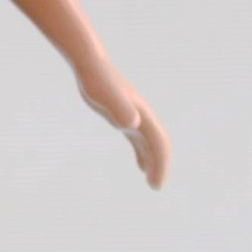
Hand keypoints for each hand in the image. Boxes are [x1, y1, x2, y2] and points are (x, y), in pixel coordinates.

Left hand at [75, 56, 169, 188]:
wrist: (90, 64)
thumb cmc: (96, 80)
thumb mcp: (105, 95)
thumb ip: (120, 108)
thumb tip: (132, 124)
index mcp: (142, 115)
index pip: (158, 144)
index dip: (160, 164)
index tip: (156, 184)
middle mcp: (142, 117)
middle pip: (157, 146)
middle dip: (159, 167)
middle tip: (155, 187)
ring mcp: (134, 116)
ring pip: (149, 144)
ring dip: (153, 162)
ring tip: (151, 182)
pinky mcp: (124, 116)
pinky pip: (139, 140)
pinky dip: (142, 153)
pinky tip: (140, 166)